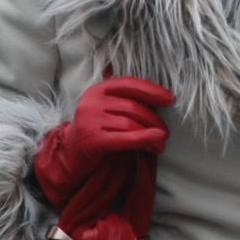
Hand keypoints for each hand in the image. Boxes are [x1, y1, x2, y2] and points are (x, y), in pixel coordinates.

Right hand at [32, 76, 174, 204]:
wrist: (69, 154)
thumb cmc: (96, 131)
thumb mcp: (107, 110)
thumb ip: (127, 102)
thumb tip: (162, 100)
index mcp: (98, 89)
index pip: (130, 84)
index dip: (152, 90)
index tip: (170, 99)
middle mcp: (92, 101)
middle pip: (133, 107)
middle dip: (154, 120)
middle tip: (166, 133)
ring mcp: (90, 119)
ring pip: (131, 124)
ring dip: (151, 135)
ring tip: (160, 144)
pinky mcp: (92, 139)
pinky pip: (125, 138)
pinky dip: (144, 139)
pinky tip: (155, 142)